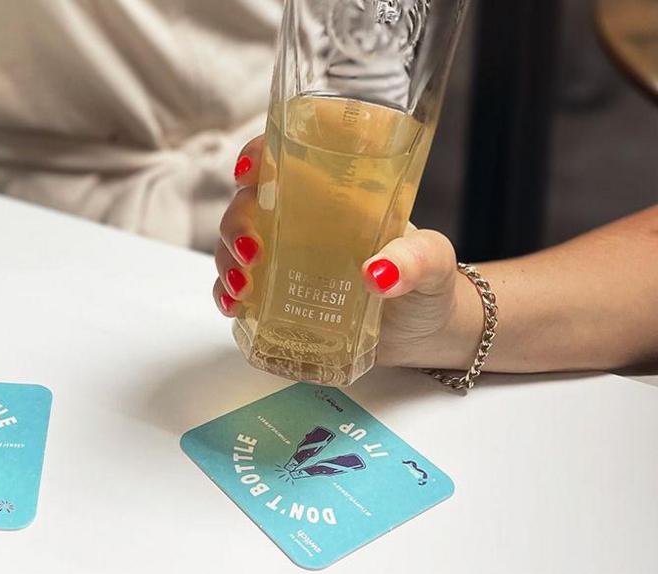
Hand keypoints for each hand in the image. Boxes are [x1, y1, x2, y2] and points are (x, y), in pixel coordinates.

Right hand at [213, 136, 462, 367]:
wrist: (427, 333)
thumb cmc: (430, 283)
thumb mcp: (432, 262)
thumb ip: (415, 261)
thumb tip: (378, 275)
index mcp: (334, 197)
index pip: (284, 160)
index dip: (256, 157)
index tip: (247, 174)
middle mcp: (301, 222)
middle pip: (247, 205)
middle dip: (235, 223)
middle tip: (251, 252)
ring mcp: (286, 260)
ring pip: (233, 247)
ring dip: (226, 262)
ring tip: (242, 288)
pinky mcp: (279, 298)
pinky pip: (238, 291)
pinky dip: (226, 296)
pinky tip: (234, 307)